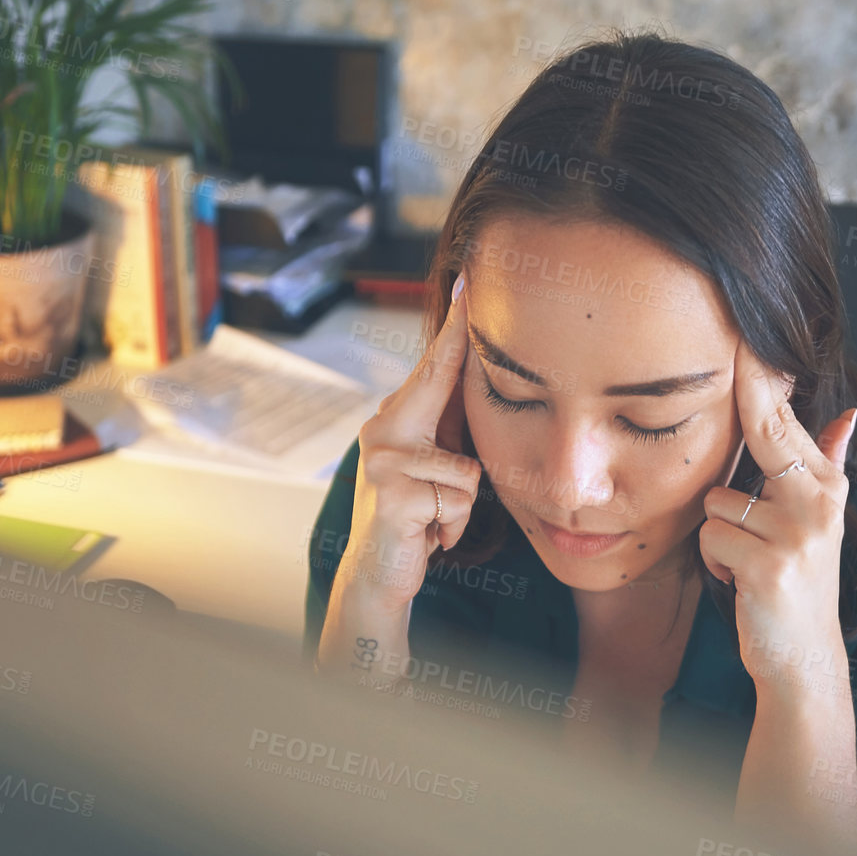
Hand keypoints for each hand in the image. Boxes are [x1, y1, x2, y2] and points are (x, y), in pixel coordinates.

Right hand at [344, 272, 482, 607]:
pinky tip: (430, 534)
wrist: (379, 573)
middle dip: (460, 354)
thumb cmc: (416, 517)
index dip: (453, 325)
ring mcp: (383, 459)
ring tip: (437, 518)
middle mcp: (381, 428)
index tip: (468, 282)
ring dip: (464, 505)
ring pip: (468, 469)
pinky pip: (461, 498)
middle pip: (441, 385)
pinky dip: (455, 525)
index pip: (432, 367)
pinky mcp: (395, 494)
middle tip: (470, 290)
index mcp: (394, 419)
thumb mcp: (431, 465)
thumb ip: (444, 427)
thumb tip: (477, 379)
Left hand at [699, 340, 856, 699]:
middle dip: (745, 393)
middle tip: (735, 349)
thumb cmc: (798, 583)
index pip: (783, 420)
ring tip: (745, 560)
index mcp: (827, 485)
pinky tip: (740, 581)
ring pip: (716, 500)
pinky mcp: (769, 564)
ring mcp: (796, 533)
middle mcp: (819, 502)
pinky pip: (710, 537)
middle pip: (764, 432)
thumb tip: (845, 415)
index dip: (760, 377)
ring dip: (718, 533)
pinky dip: (714, 562)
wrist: (803, 658)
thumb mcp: (818, 522)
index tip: (744, 337)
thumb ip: (827, 464)